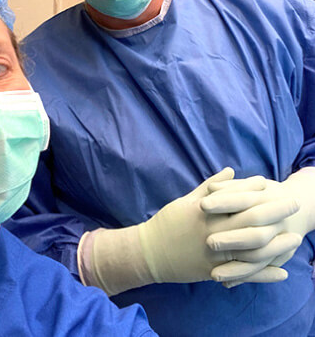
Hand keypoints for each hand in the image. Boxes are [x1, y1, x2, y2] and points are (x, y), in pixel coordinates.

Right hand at [84, 168, 300, 295]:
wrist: (150, 253)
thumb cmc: (167, 222)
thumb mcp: (186, 200)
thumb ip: (210, 186)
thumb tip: (231, 170)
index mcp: (206, 212)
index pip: (236, 198)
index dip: (254, 190)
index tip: (270, 183)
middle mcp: (213, 232)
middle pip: (251, 221)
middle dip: (274, 211)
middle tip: (292, 204)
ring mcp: (216, 255)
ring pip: (253, 250)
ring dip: (277, 244)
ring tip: (295, 237)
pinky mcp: (216, 272)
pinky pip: (246, 275)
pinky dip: (265, 275)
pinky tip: (283, 273)